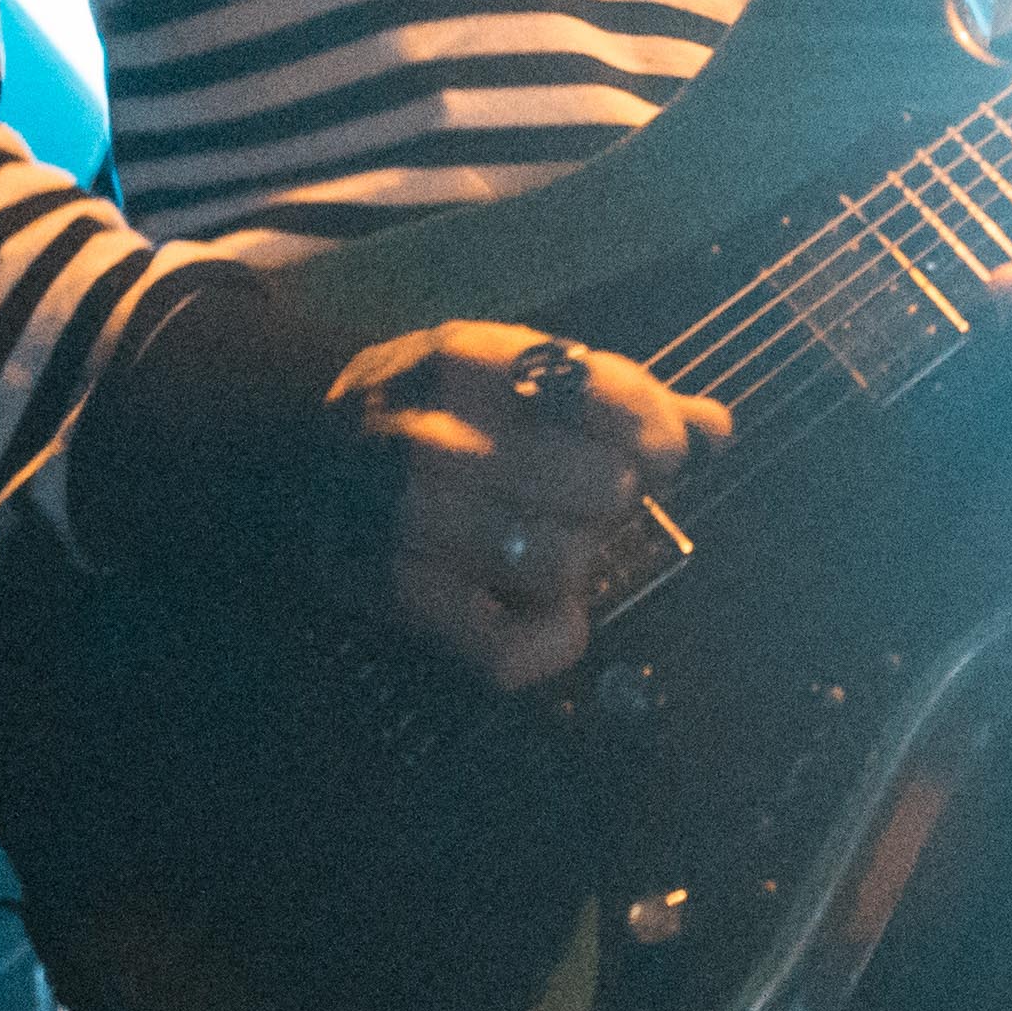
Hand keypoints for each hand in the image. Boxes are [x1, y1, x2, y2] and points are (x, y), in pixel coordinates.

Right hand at [329, 323, 728, 690]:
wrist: (292, 452)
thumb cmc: (433, 410)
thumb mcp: (510, 373)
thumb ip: (616, 395)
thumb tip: (719, 429)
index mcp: (472, 359)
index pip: (610, 399)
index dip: (657, 437)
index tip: (655, 455)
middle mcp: (438, 434)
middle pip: (600, 488)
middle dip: (611, 501)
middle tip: (585, 502)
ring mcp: (409, 520)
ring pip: (560, 566)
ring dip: (578, 566)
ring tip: (551, 546)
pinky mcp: (394, 597)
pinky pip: (507, 651)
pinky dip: (550, 644)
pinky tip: (551, 618)